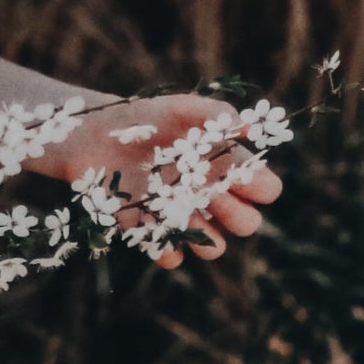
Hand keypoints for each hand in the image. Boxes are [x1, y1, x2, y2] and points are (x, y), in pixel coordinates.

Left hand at [34, 95, 281, 267]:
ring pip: (215, 248)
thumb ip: (216, 113)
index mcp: (225, 167)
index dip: (260, 188)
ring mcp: (183, 216)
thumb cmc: (146, 118)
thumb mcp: (182, 108)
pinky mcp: (152, 231)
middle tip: (211, 194)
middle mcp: (209, 196)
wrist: (98, 136)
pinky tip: (152, 222)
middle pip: (247, 224)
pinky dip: (167, 247)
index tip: (239, 176)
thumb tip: (249, 127)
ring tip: (185, 212)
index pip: (265, 189)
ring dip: (208, 238)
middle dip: (238, 215)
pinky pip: (172, 255)